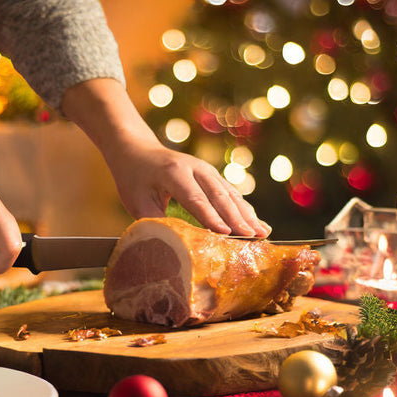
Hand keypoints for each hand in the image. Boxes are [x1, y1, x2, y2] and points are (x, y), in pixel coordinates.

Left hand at [104, 138, 271, 236]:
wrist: (137, 150)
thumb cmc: (134, 179)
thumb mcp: (137, 201)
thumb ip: (155, 221)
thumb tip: (171, 246)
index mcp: (174, 173)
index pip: (196, 199)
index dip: (212, 217)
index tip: (226, 235)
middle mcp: (195, 168)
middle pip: (219, 196)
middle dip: (237, 219)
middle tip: (253, 238)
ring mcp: (206, 170)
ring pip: (230, 194)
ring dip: (247, 215)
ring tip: (263, 234)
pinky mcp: (212, 175)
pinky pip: (231, 193)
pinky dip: (244, 209)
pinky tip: (257, 224)